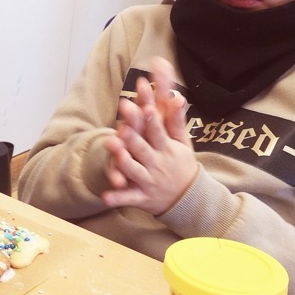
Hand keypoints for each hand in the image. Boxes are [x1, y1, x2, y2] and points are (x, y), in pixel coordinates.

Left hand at [100, 57, 196, 214]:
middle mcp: (157, 164)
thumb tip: (178, 97)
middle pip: (143, 149)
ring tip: (111, 150)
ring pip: (134, 171)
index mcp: (167, 148)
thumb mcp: (183, 143)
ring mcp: (148, 181)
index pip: (158, 131)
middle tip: (123, 126)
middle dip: (133, 138)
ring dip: (123, 162)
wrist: (188, 198)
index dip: (151, 120)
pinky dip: (117, 198)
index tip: (145, 107)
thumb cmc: (182, 164)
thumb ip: (176, 120)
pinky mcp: (141, 197)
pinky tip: (105, 197)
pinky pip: (128, 198)